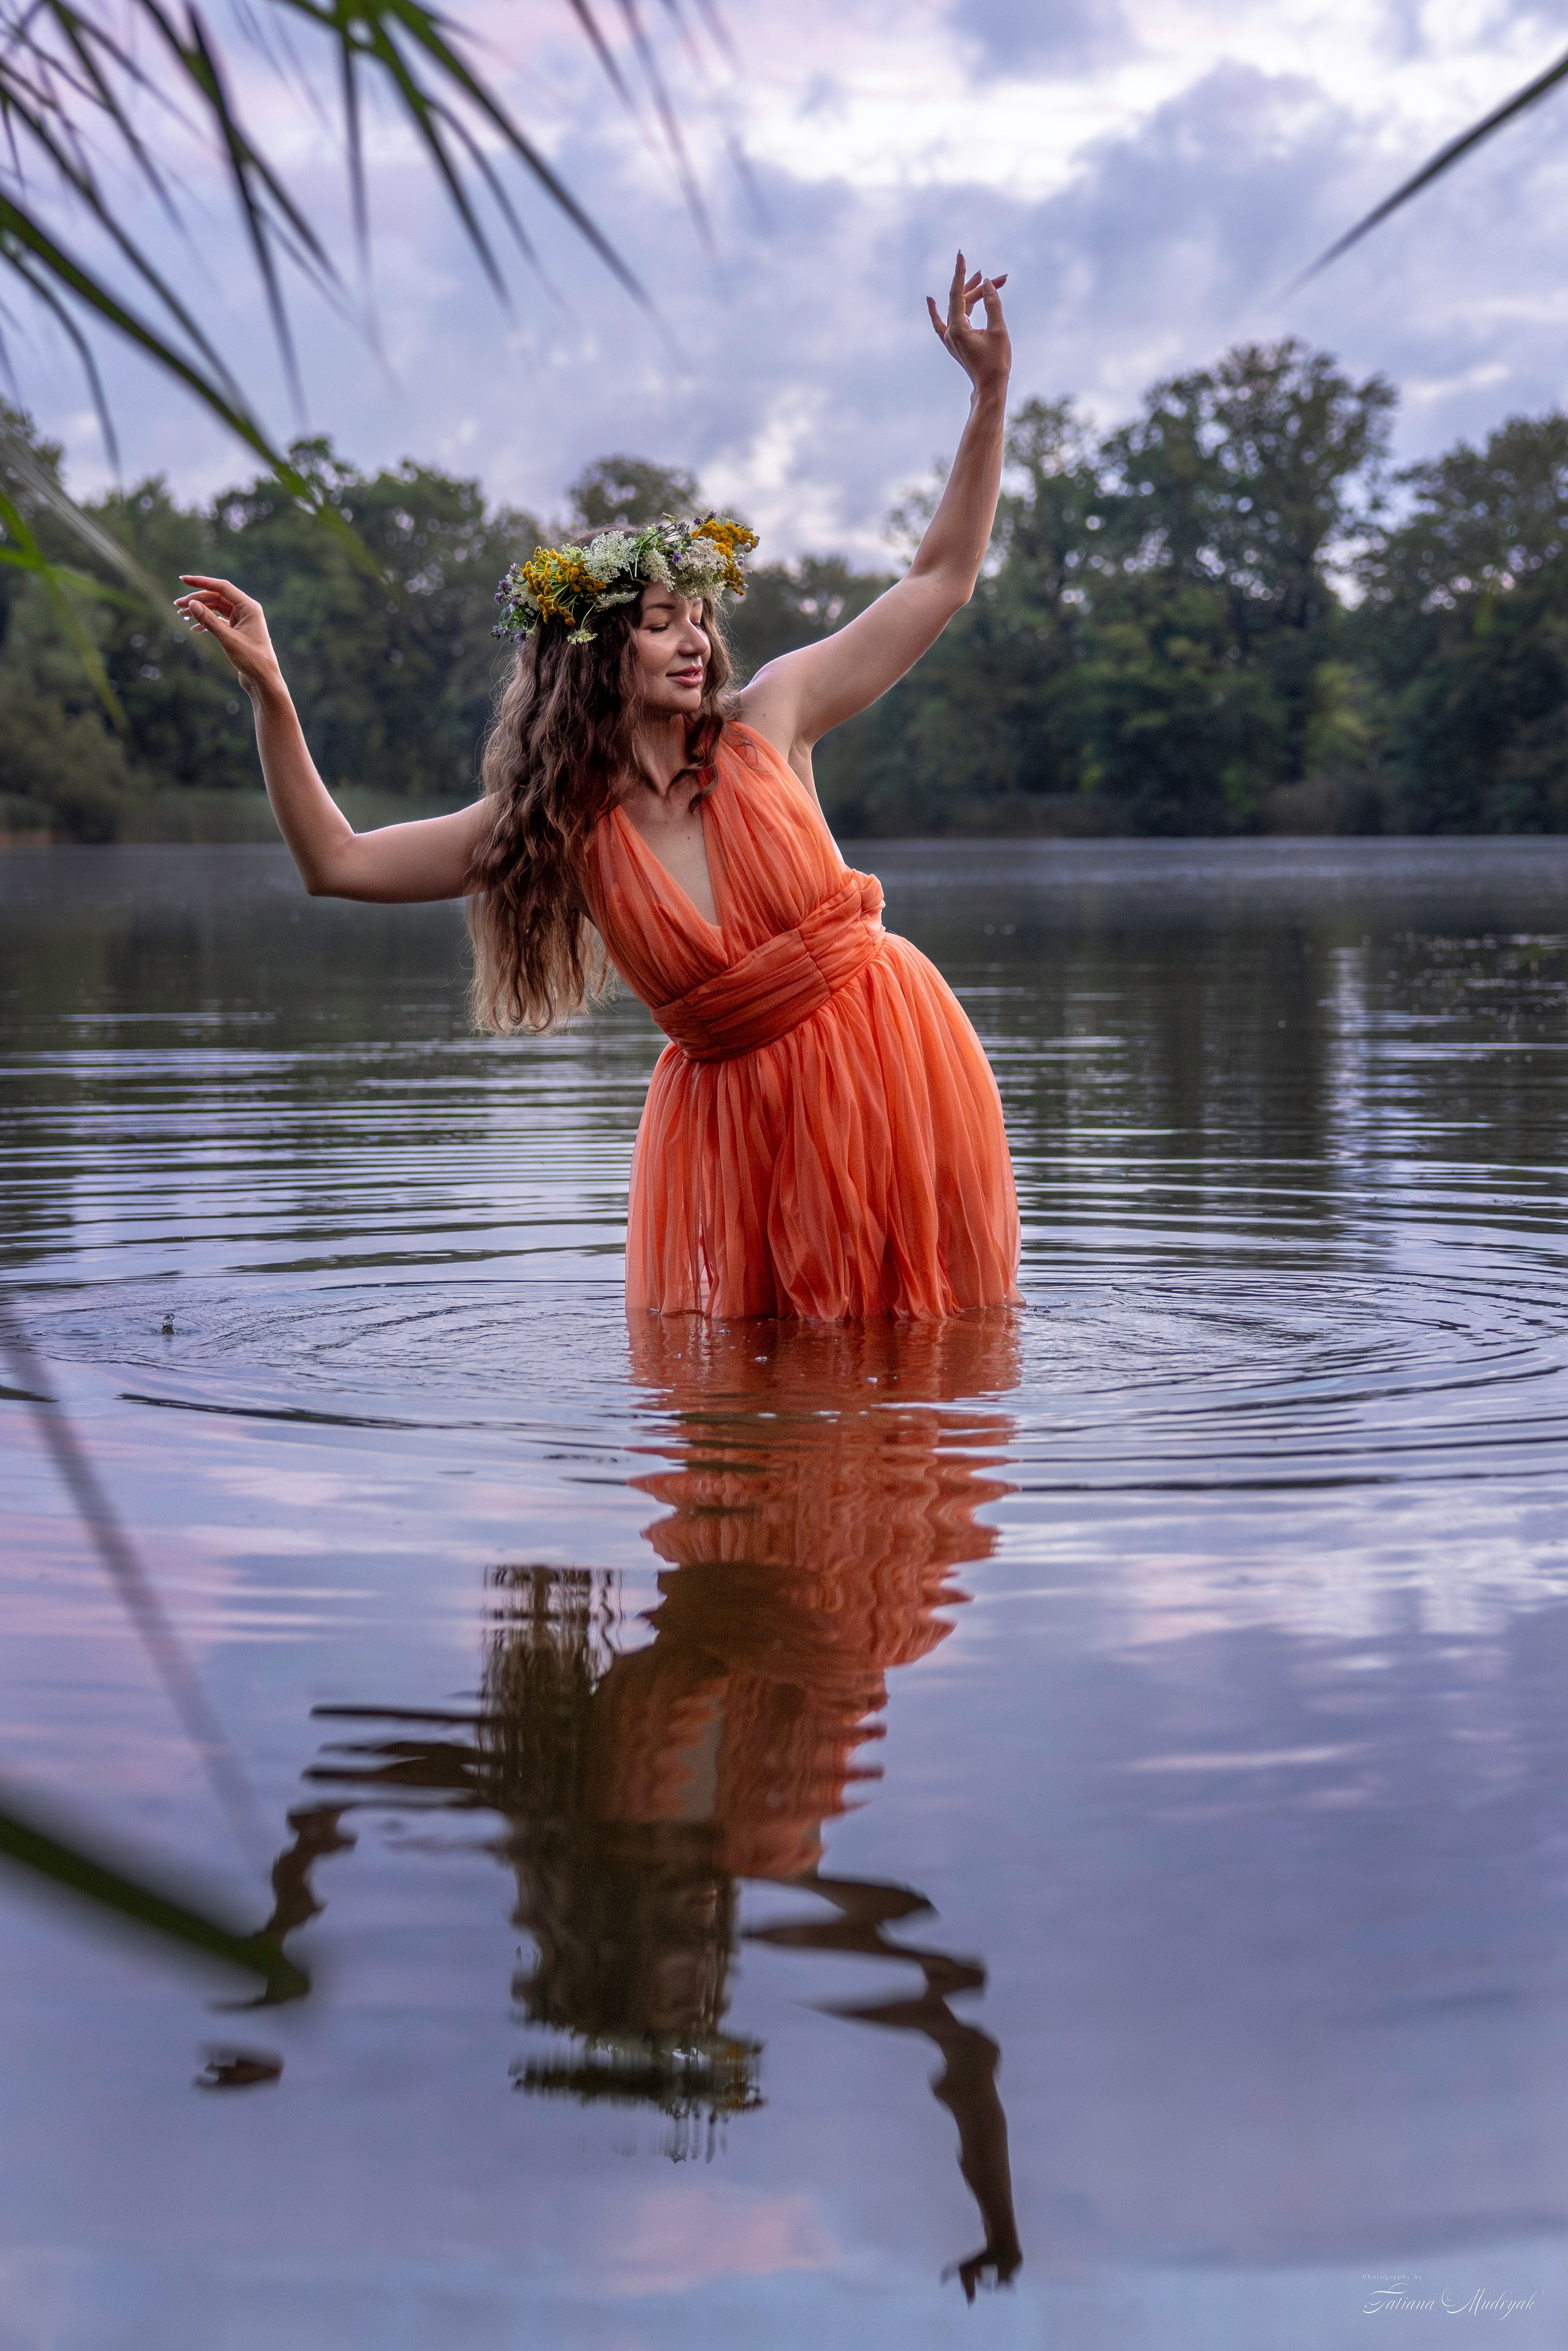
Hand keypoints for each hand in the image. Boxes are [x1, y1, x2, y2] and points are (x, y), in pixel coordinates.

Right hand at [173, 574, 283, 697]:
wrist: (264, 680)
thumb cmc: (251, 659)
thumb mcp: (227, 639)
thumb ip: (209, 621)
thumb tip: (192, 604)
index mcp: (249, 607)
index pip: (222, 587)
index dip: (202, 582)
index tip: (183, 580)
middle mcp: (246, 611)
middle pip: (217, 598)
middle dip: (197, 600)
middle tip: (178, 605)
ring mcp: (242, 621)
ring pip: (216, 609)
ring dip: (199, 611)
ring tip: (181, 615)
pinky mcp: (237, 631)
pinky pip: (218, 621)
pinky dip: (206, 623)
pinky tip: (194, 628)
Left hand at [926, 251, 1009, 402]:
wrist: (990, 387)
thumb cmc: (996, 362)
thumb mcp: (998, 330)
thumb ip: (992, 304)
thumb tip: (987, 283)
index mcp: (958, 329)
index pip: (957, 293)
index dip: (961, 273)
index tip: (961, 255)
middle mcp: (950, 332)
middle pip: (963, 301)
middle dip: (981, 288)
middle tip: (1002, 278)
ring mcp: (950, 338)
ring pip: (959, 309)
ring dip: (972, 295)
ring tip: (984, 279)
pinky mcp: (954, 343)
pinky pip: (943, 322)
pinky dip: (938, 311)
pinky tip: (930, 300)